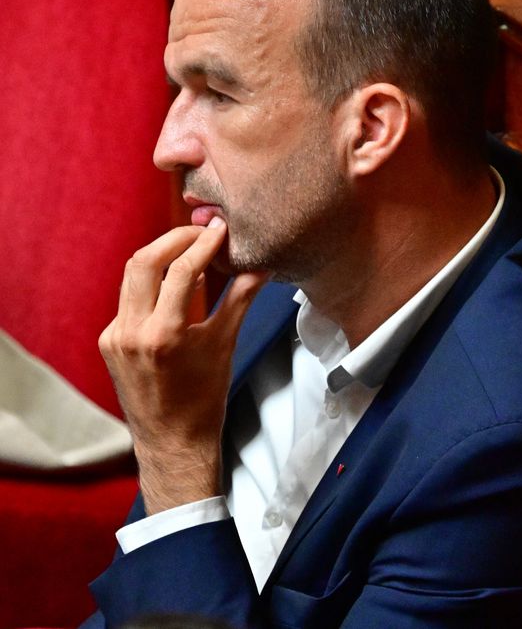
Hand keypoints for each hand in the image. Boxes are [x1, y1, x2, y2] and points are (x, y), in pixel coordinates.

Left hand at [99, 218, 265, 513]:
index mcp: (163, 335)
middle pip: (144, 260)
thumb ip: (241, 298)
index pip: (181, 270)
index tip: (220, 229)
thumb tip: (262, 265)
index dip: (203, 243)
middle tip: (202, 232)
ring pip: (132, 275)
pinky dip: (151, 283)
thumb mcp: (225, 344)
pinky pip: (129, 298)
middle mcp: (131, 333)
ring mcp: (115, 337)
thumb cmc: (204, 399)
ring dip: (160, 256)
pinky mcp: (108, 341)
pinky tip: (174, 283)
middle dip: (174, 238)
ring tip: (190, 250)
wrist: (172, 442)